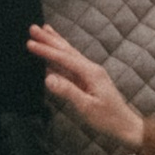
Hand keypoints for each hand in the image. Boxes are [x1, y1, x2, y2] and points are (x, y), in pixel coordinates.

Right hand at [30, 29, 142, 150]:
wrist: (125, 125)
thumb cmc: (108, 118)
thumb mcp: (87, 107)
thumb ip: (67, 91)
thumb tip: (48, 78)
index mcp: (90, 72)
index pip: (64, 58)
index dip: (46, 50)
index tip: (30, 43)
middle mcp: (91, 68)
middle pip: (67, 50)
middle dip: (50, 39)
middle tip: (33, 28)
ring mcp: (90, 73)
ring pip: (69, 54)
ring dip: (56, 42)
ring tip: (45, 30)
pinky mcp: (88, 80)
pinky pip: (70, 64)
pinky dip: (60, 55)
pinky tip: (54, 54)